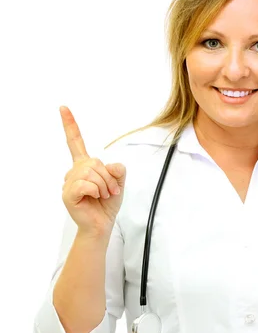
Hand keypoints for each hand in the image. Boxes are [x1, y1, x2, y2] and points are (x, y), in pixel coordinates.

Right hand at [60, 106, 126, 235]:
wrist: (102, 224)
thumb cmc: (108, 203)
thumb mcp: (119, 183)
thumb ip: (118, 171)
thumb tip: (114, 166)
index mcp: (85, 165)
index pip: (76, 142)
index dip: (70, 125)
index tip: (63, 108)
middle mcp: (74, 171)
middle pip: (94, 162)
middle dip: (108, 177)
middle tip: (110, 191)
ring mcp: (69, 182)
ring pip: (91, 172)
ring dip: (104, 185)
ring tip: (103, 196)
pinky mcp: (68, 194)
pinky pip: (86, 184)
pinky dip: (96, 190)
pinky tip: (94, 198)